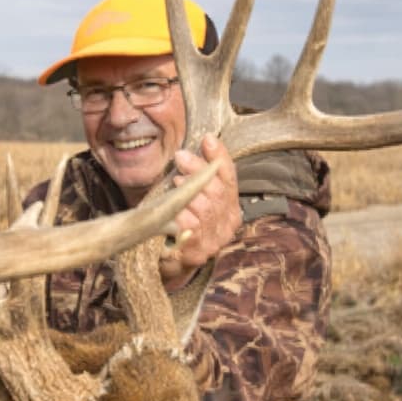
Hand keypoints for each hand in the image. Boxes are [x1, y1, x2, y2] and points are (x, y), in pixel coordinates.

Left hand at [160, 134, 240, 290]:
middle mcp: (227, 226)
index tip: (206, 139)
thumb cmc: (180, 221)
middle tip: (181, 158)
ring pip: (204, 209)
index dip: (219, 157)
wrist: (170, 261)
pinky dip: (180, 214)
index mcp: (231, 209)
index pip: (230, 178)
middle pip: (217, 191)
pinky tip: (171, 208)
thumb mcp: (193, 194)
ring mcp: (213, 241)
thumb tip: (208, 140)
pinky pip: (190, 227)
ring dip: (187, 192)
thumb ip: (202, 173)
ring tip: (175, 182)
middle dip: (198, 170)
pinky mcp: (196, 253)